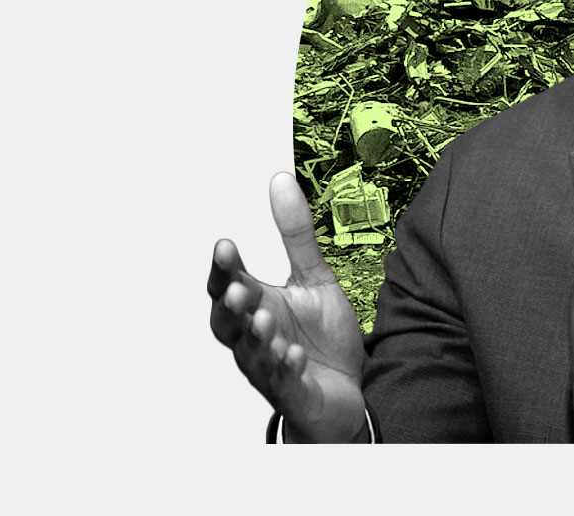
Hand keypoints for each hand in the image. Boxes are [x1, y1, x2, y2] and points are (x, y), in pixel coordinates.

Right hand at [208, 173, 367, 441]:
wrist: (349, 388)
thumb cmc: (321, 336)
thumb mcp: (314, 278)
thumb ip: (296, 234)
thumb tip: (279, 180)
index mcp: (257, 306)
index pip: (230, 284)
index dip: (224, 268)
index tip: (224, 245)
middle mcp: (255, 336)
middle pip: (228, 322)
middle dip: (230, 306)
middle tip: (237, 288)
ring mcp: (270, 367)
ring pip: (251, 353)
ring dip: (255, 336)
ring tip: (264, 318)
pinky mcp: (292, 392)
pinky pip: (282, 382)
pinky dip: (284, 368)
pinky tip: (293, 355)